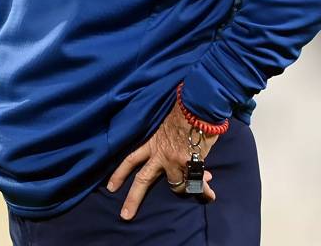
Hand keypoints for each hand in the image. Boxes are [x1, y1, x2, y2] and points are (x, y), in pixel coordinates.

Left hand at [105, 100, 217, 219]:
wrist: (196, 105)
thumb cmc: (180, 108)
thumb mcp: (164, 122)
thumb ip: (165, 139)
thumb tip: (175, 154)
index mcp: (151, 141)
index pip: (130, 159)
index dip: (120, 173)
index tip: (110, 187)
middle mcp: (159, 154)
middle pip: (142, 180)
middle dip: (133, 199)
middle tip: (124, 215)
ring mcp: (175, 161)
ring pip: (175, 186)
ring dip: (183, 188)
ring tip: (194, 188)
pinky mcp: (191, 164)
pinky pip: (198, 184)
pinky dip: (205, 191)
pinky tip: (209, 195)